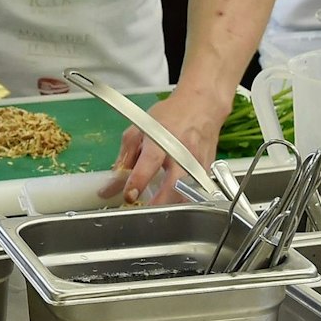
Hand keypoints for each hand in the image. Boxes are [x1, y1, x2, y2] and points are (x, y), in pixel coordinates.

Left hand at [100, 88, 228, 204]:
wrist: (201, 107)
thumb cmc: (170, 116)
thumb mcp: (139, 128)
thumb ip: (125, 156)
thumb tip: (112, 183)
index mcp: (161, 140)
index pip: (149, 163)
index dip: (138, 181)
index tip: (129, 195)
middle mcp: (182, 153)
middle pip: (174, 185)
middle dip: (158, 204)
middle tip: (142, 212)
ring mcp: (197, 164)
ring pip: (186, 194)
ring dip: (170, 206)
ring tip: (154, 210)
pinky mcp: (207, 172)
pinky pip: (194, 192)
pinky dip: (181, 200)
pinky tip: (170, 202)